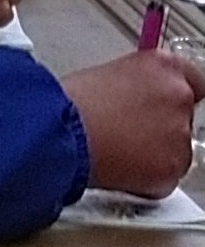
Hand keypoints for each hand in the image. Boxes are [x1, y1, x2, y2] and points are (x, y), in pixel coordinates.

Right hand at [63, 51, 204, 198]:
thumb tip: (137, 99)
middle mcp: (178, 94)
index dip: (172, 98)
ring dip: (155, 154)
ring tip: (117, 152)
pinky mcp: (172, 166)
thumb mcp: (105, 76)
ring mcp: (179, 132)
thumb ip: (136, 86)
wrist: (56, 133)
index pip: (194, 81)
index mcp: (163, 65)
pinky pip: (167, 177)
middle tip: (128, 135)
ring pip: (177, 149)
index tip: (163, 108)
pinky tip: (119, 169)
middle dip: (161, 128)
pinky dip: (148, 180)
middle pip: (183, 116)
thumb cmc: (66, 105)